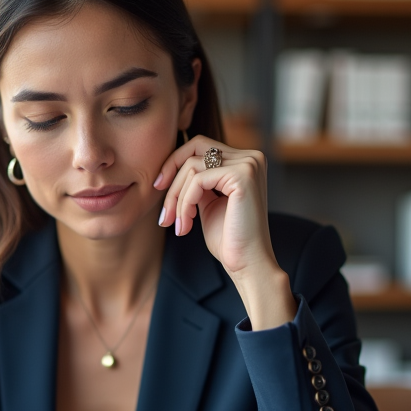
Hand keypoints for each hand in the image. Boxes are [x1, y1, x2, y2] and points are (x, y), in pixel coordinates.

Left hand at [155, 136, 296, 328]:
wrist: (247, 264)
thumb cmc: (229, 240)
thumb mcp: (208, 202)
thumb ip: (197, 181)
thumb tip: (172, 164)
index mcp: (245, 161)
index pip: (201, 146)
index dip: (175, 163)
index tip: (158, 187)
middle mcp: (251, 157)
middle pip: (195, 148)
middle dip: (171, 174)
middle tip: (164, 209)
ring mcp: (249, 164)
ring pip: (192, 166)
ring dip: (177, 198)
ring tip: (178, 225)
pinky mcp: (242, 176)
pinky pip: (197, 180)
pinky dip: (185, 203)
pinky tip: (186, 225)